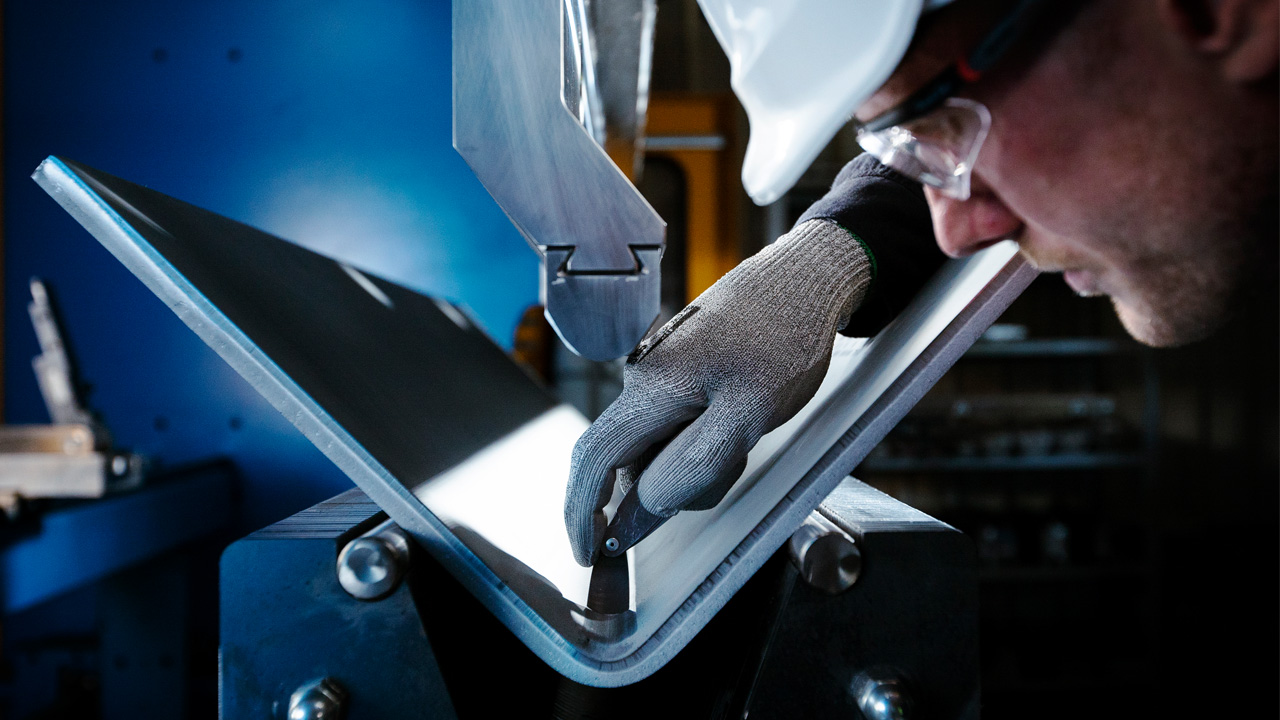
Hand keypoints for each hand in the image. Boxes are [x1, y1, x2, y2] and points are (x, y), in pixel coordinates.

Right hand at [564, 219, 873, 565]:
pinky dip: (702, 441)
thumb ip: (694, 464)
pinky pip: (677, 423)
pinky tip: (741, 420)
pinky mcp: (681, 369)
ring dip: (694, 462)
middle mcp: (643, 378)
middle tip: (728, 470)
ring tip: (748, 433)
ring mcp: (661, 372)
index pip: (593, 460)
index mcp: (650, 388)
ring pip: (658, 444)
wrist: (808, 277)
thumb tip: (645, 505)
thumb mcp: (750, 412)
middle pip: (629, 458)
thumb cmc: (786, 337)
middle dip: (666, 486)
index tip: (588, 553)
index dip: (583, 513)